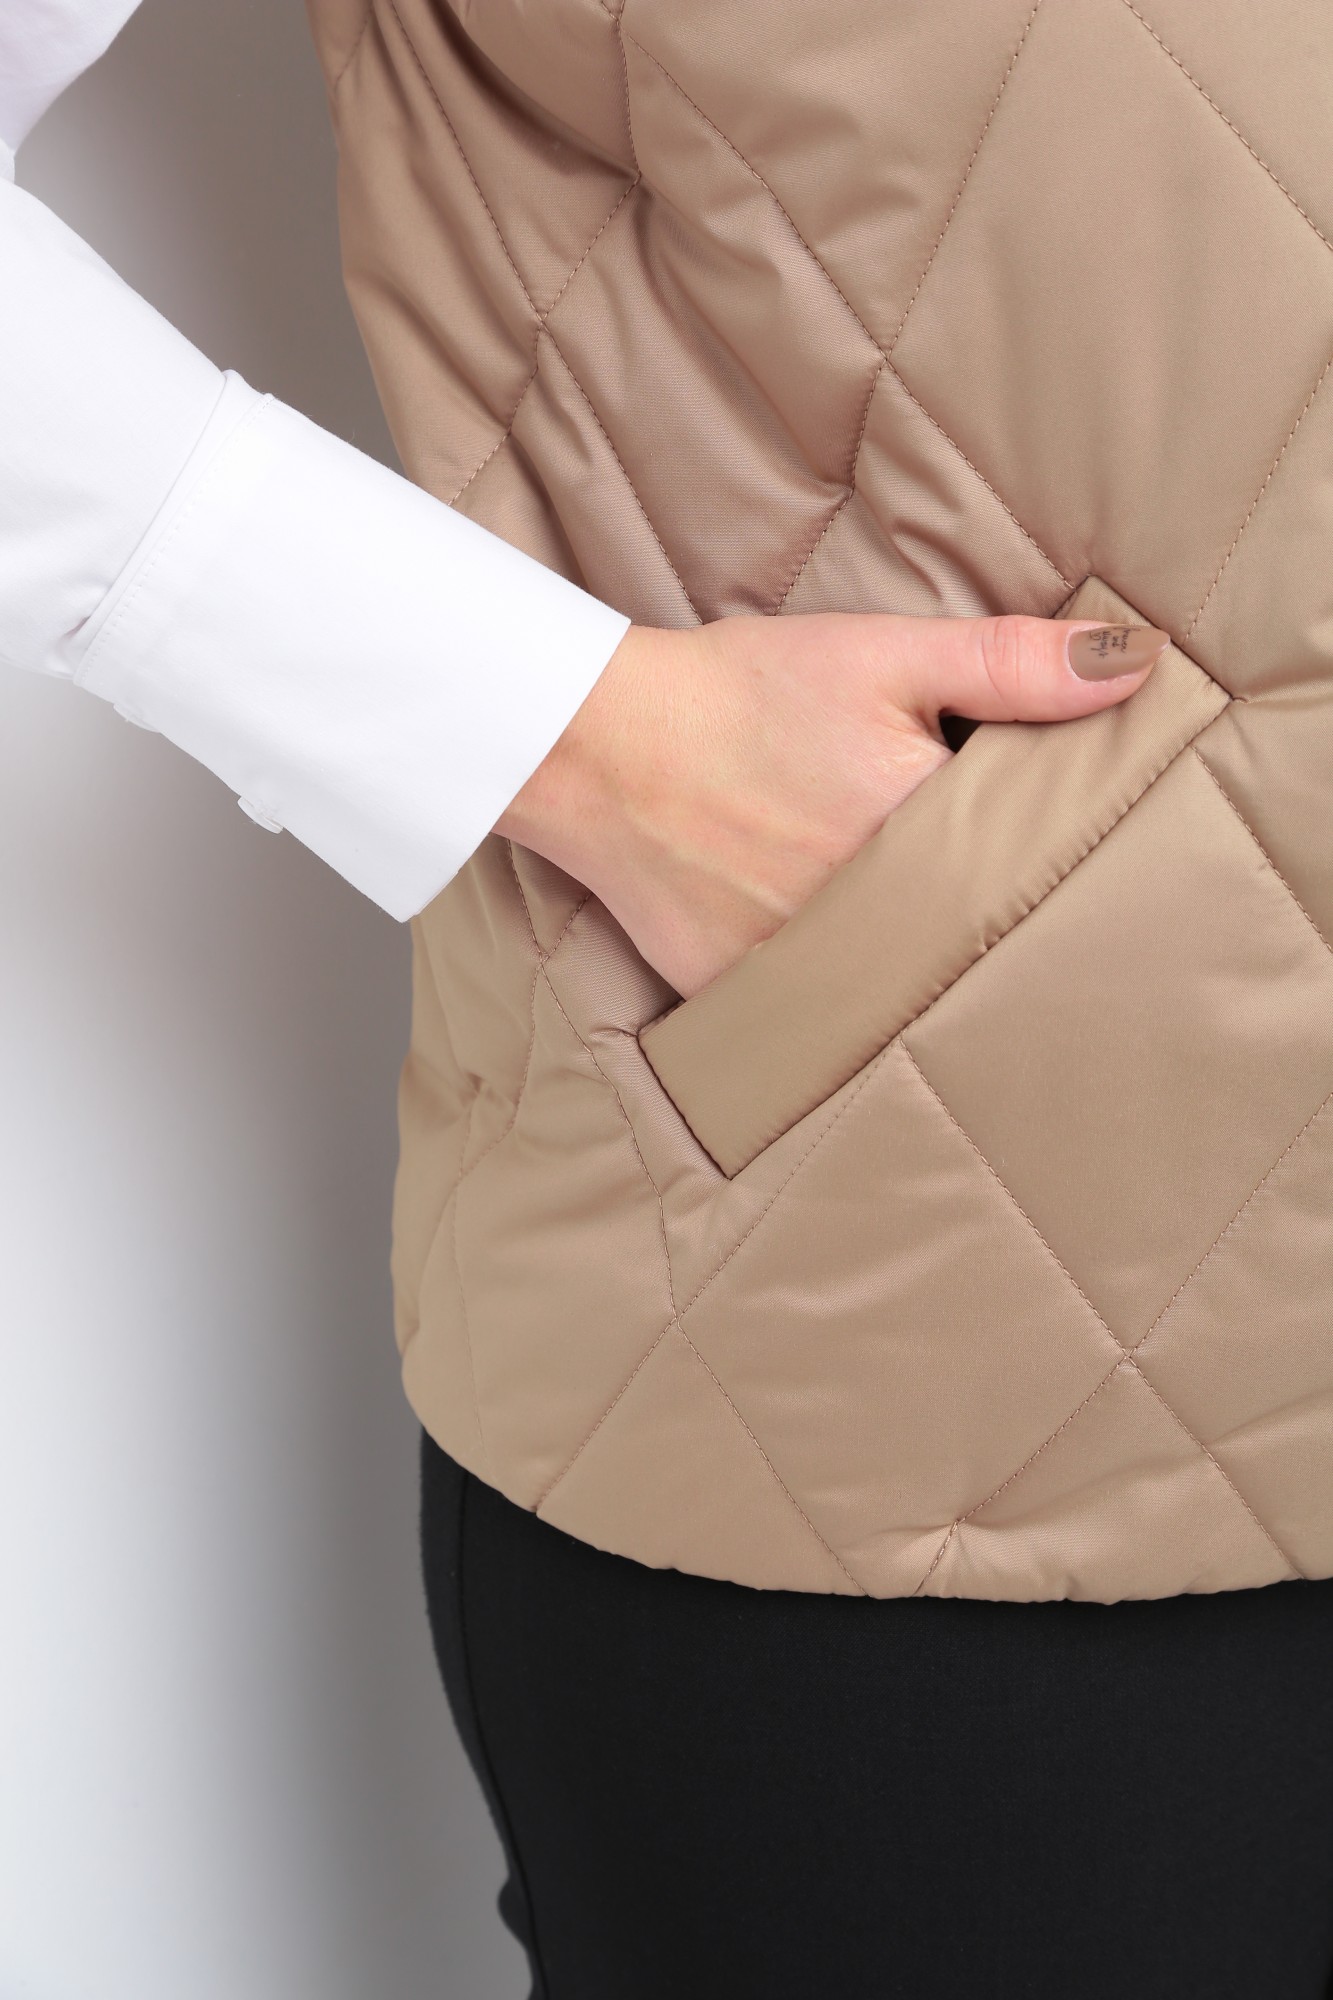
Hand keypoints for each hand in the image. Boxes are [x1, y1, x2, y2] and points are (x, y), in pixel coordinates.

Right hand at [496, 611, 1168, 998]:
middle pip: (966, 932)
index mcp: (917, 831)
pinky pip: (816, 1013)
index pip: (1027, 861)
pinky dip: (833, 990)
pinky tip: (836, 956)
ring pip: (897, 982)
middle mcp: (866, 916)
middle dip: (979, 909)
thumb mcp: (880, 654)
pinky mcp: (745, 997)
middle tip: (972, 880)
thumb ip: (1009, 665)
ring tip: (900, 917)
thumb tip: (1131, 667)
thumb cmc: (737, 694)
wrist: (597, 743)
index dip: (1041, 849)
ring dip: (915, 958)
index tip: (1045, 839)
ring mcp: (801, 969)